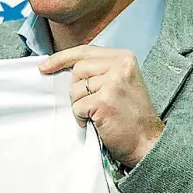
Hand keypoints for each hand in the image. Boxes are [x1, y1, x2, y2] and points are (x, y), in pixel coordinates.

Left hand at [39, 46, 162, 167]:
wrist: (148, 142)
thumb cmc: (132, 115)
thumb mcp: (122, 81)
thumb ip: (100, 70)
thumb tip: (63, 66)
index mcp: (124, 57)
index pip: (85, 51)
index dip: (61, 58)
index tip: (44, 66)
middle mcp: (120, 66)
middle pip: (77, 70)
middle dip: (77, 89)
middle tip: (92, 104)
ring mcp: (113, 83)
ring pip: (75, 89)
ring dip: (80, 105)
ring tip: (98, 114)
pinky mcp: (104, 101)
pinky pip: (77, 106)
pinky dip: (81, 118)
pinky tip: (96, 122)